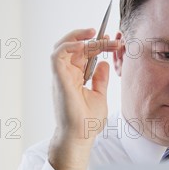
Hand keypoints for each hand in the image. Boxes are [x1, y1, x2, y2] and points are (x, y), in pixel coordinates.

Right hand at [49, 28, 120, 169]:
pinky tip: (84, 46)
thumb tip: (103, 63)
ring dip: (78, 37)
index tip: (111, 40)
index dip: (95, 44)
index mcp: (75, 78)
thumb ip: (100, 79)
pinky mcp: (58, 80)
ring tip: (94, 33)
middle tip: (109, 36)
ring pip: (64, 47)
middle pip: (75, 48)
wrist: (80, 136)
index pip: (83, 54)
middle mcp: (66, 75)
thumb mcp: (100, 96)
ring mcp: (61, 76)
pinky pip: (57, 55)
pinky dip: (69, 46)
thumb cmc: (87, 122)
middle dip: (91, 38)